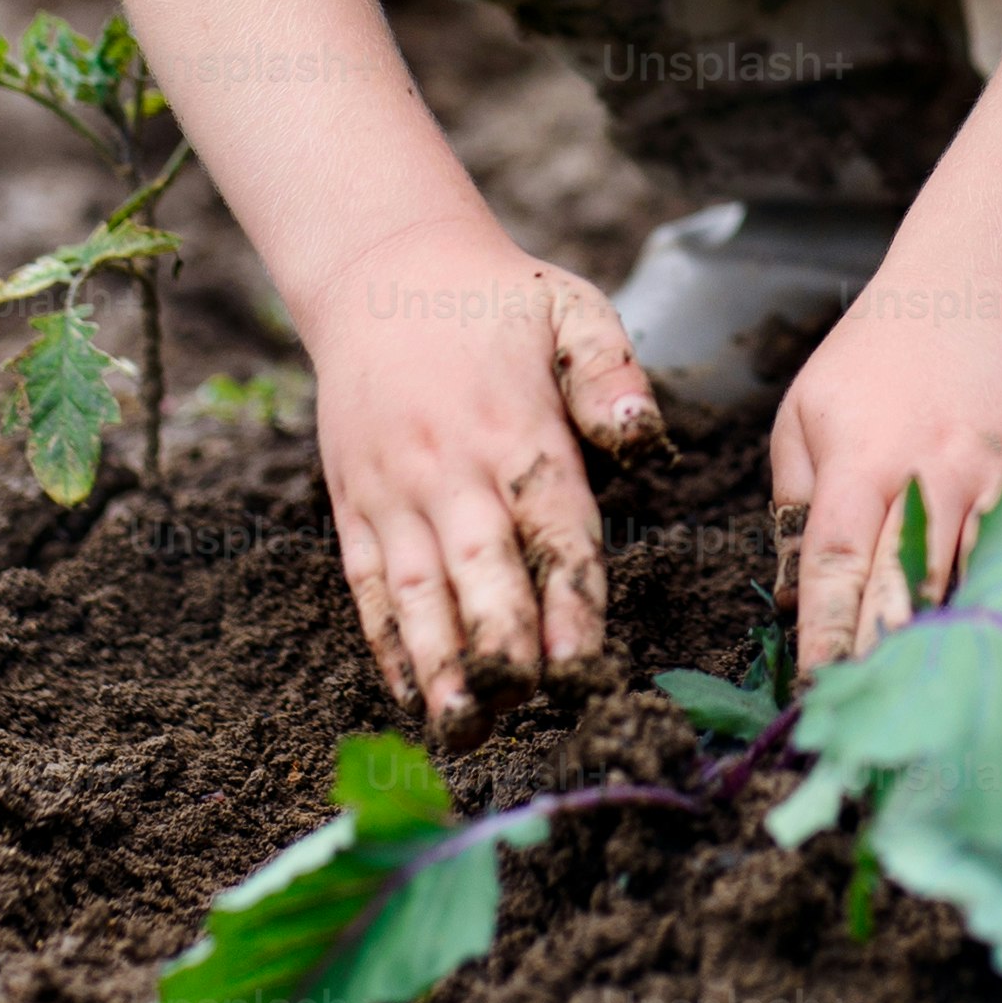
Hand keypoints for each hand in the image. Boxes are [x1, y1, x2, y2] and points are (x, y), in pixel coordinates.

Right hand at [295, 216, 662, 745]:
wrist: (379, 273)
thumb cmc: (494, 301)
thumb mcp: (571, 309)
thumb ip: (612, 375)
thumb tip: (648, 436)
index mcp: (517, 429)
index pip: (550, 529)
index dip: (568, 600)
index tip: (582, 666)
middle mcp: (451, 469)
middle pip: (478, 572)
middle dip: (499, 647)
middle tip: (521, 711)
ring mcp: (394, 491)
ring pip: (416, 591)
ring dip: (438, 664)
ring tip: (460, 729)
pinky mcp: (353, 504)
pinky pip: (368, 583)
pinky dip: (386, 642)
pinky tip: (409, 695)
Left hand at [769, 259, 1001, 675]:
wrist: (985, 290)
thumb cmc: (879, 359)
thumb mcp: (807, 413)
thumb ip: (793, 504)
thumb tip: (789, 600)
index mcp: (862, 463)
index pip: (836, 568)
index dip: (828, 639)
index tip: (820, 696)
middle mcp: (933, 472)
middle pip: (910, 588)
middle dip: (891, 661)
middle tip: (877, 729)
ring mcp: (1001, 475)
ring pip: (980, 578)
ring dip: (960, 644)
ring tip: (943, 713)